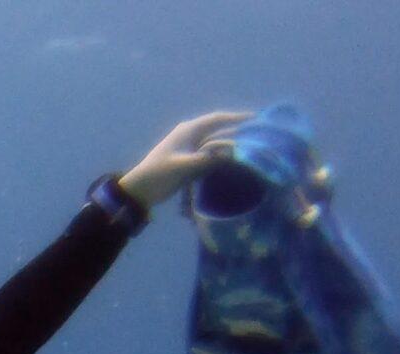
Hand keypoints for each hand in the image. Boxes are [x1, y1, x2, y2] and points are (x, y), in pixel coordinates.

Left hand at [117, 111, 252, 207]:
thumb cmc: (159, 174)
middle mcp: (192, 136)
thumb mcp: (184, 166)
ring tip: (252, 151)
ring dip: (232, 148)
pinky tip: (235, 165)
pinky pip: (211, 157)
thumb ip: (208, 159)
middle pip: (220, 131)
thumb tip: (231, 156)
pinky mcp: (191, 162)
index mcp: (189, 130)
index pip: (218, 119)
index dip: (237, 118)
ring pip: (217, 145)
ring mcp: (191, 149)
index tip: (256, 118)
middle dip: (238, 133)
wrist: (140, 190)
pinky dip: (223, 160)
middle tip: (259, 137)